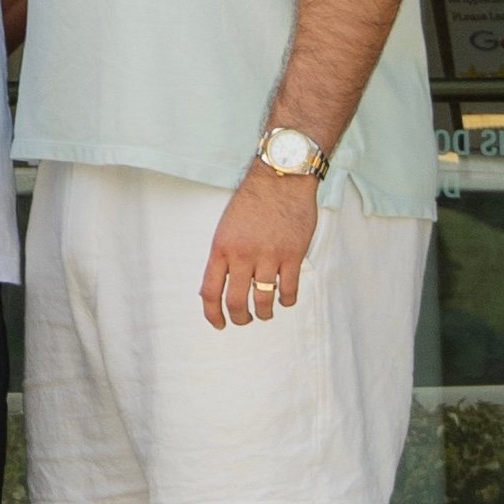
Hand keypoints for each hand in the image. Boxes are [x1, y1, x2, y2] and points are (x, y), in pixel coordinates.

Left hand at [201, 162, 320, 330]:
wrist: (280, 179)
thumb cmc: (252, 202)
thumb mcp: (226, 227)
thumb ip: (224, 256)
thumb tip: (220, 287)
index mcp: (221, 247)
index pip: (210, 290)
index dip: (212, 313)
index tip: (218, 324)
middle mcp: (242, 254)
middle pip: (236, 302)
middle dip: (240, 318)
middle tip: (244, 320)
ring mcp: (269, 256)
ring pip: (264, 300)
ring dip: (265, 313)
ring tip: (266, 313)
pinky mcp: (293, 255)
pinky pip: (288, 291)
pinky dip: (286, 300)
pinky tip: (285, 298)